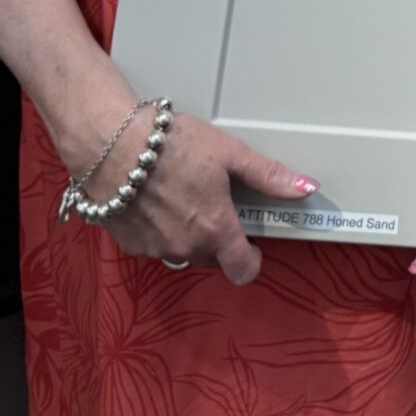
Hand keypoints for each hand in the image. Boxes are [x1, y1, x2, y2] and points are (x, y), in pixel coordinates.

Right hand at [81, 106, 321, 287]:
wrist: (110, 144)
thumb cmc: (169, 145)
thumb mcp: (228, 152)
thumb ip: (268, 176)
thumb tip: (306, 188)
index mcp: (216, 229)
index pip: (243, 270)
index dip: (251, 261)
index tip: (251, 246)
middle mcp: (186, 247)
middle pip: (212, 258)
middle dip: (217, 238)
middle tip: (211, 202)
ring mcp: (154, 249)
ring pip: (181, 251)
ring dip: (185, 233)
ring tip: (178, 194)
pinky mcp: (128, 244)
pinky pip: (152, 244)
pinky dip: (156, 228)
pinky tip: (151, 199)